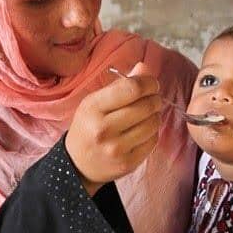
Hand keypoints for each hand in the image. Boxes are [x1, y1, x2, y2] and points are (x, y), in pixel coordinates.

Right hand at [65, 62, 162, 195]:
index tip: (151, 83)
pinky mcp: (127, 163)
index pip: (131, 89)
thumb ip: (121, 85)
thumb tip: (145, 68)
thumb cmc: (88, 127)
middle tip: (152, 99)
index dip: (148, 82)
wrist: (77, 164)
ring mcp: (116, 148)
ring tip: (146, 116)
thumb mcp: (96, 102)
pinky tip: (142, 131)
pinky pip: (153, 141)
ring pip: (153, 124)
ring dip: (155, 116)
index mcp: (93, 108)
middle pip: (146, 106)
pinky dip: (152, 133)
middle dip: (155, 98)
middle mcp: (103, 129)